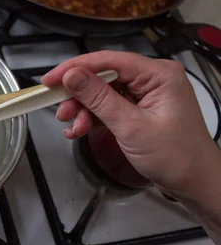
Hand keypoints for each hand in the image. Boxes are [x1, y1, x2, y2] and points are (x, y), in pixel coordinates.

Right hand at [41, 50, 219, 198]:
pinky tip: (80, 130)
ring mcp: (145, 94)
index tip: (50, 80)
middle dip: (78, 95)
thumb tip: (71, 76)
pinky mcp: (138, 109)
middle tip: (60, 111)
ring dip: (83, 109)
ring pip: (102, 92)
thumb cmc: (175, 157)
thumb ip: (99, 99)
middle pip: (103, 76)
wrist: (195, 184)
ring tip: (73, 128)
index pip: (109, 60)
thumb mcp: (131, 127)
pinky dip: (92, 117)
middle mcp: (152, 78)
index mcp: (158, 74)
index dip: (75, 68)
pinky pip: (108, 106)